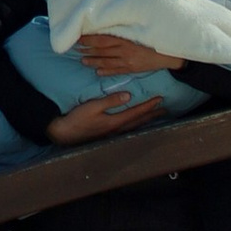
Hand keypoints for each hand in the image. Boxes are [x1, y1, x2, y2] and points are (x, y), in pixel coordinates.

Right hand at [50, 89, 167, 143]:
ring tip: (155, 116)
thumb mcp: (93, 106)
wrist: (65, 133)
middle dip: (152, 115)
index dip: (149, 106)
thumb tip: (129, 96)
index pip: (136, 112)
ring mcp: (113, 134)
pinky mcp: (108, 135)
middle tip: (164, 110)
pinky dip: (137, 125)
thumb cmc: (77, 118)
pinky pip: (128, 129)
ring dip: (146, 120)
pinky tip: (137, 123)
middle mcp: (117, 129)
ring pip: (135, 126)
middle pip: (139, 121)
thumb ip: (110, 101)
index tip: (159, 99)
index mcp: (115, 121)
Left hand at [76, 31, 178, 76]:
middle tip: (76, 49)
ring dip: (93, 61)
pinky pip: (116, 71)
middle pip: (102, 50)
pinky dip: (106, 72)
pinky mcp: (132, 69)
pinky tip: (98, 72)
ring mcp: (128, 61)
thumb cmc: (153, 39)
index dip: (90, 39)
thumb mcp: (139, 32)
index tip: (79, 37)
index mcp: (126, 39)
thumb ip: (124, 30)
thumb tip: (108, 26)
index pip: (103, 39)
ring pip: (106, 62)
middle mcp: (125, 50)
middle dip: (88, 50)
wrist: (168, 54)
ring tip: (83, 61)